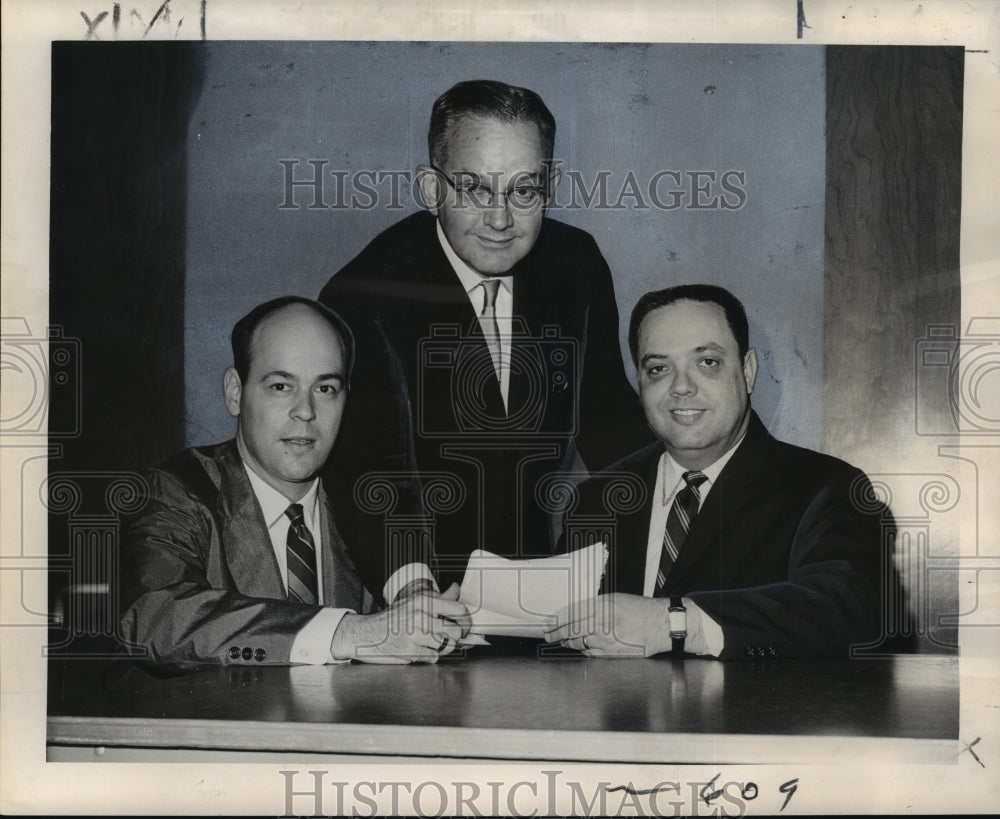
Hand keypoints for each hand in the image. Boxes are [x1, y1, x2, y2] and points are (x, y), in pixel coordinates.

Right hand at [330, 582, 470, 663]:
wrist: (365, 634)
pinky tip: (418, 649)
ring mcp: (415, 636)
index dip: (466, 620)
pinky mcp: (410, 652)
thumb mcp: (414, 602)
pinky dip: (429, 656)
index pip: (459, 609)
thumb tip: (457, 589)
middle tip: (450, 637)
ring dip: (442, 647)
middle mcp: (421, 617)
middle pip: (456, 632)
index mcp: (424, 602)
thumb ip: (439, 599)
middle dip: (456, 637)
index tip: (465, 626)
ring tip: (431, 642)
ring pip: (446, 646)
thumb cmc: (392, 619)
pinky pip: (433, 657)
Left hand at [543, 593, 672, 657]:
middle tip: (547, 636)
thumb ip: (594, 606)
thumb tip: (574, 614)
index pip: (571, 613)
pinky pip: (590, 653)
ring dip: (568, 643)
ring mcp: (606, 640)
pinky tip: (580, 648)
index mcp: (602, 606)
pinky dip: (583, 651)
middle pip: (571, 630)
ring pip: (579, 643)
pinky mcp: (612, 653)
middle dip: (556, 634)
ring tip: (562, 641)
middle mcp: (602, 623)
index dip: (556, 620)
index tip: (547, 623)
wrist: (660, 625)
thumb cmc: (639, 609)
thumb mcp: (615, 599)